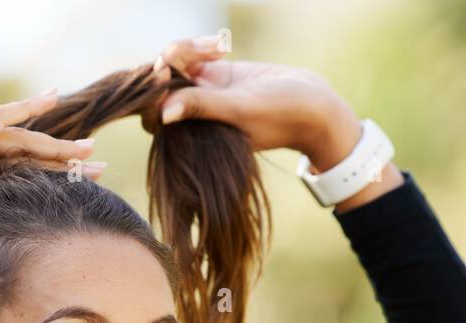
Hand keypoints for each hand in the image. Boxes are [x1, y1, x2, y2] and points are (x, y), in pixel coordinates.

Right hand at [0, 90, 102, 246]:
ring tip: (92, 154)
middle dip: (57, 158)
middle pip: (18, 152)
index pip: (2, 165)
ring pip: (20, 141)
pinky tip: (54, 100)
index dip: (34, 172)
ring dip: (58, 148)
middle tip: (93, 162)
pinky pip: (2, 120)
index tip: (61, 179)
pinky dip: (27, 109)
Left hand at [148, 36, 401, 211]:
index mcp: (193, 135)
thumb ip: (203, 108)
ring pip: (173, 68)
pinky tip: (222, 45)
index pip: (155, 116)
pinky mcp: (215, 76)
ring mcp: (203, 95)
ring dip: (184, 50)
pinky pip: (190, 58)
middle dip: (168, 64)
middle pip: (159, 89)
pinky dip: (198, 46)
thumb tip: (165, 112)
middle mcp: (193, 117)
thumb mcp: (241, 109)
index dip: (152, 93)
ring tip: (213, 46)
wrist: (313, 105)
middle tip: (188, 49)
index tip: (163, 72)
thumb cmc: (281, 115)